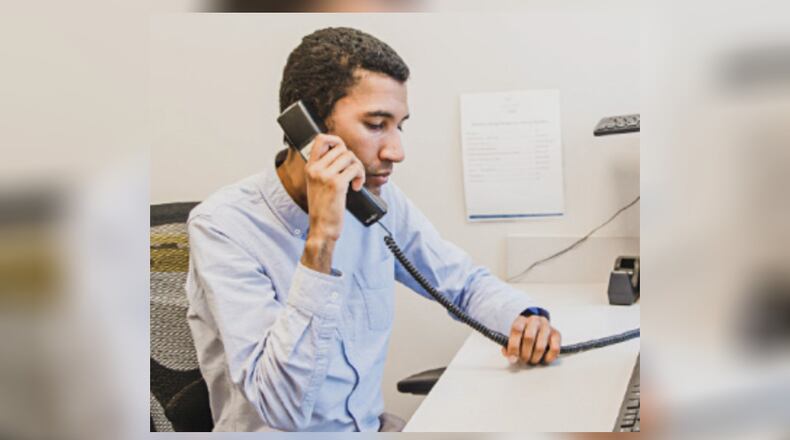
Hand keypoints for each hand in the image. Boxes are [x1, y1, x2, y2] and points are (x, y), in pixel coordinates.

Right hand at [300, 134, 364, 272]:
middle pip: (342, 148)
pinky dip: (360, 177)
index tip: (343, 152)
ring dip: (358, 168)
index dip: (336, 140)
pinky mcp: (336, 184)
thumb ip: (325, 169)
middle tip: (353, 173)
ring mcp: (325, 176)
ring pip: (350, 156)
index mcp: (310, 167)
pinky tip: (356, 187)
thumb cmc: (323, 208)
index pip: (321, 139)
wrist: (321, 228)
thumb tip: (343, 154)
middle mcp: (315, 169)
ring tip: (355, 181)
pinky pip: (355, 168)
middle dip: (352, 159)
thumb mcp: (318, 185)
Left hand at [501, 315, 560, 365]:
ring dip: (535, 358)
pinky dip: (548, 357)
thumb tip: (511, 357)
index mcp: (521, 320)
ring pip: (541, 346)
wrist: (537, 327)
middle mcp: (534, 320)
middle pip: (529, 338)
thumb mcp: (513, 337)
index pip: (517, 329)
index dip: (514, 346)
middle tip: (524, 360)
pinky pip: (554, 349)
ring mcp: (547, 326)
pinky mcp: (556, 334)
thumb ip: (508, 346)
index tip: (513, 358)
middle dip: (525, 354)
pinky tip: (544, 359)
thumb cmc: (523, 334)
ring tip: (532, 360)